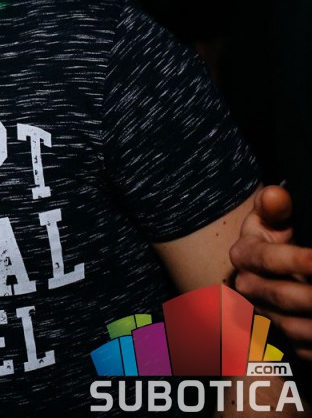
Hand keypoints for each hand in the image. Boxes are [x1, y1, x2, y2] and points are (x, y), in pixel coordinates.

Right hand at [230, 185, 311, 360]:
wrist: (267, 268)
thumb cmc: (274, 236)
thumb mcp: (273, 217)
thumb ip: (275, 207)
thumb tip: (275, 195)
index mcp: (243, 255)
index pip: (269, 259)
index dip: (298, 260)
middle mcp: (248, 287)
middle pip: (281, 296)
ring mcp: (262, 314)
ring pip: (291, 326)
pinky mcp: (276, 337)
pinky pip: (299, 348)